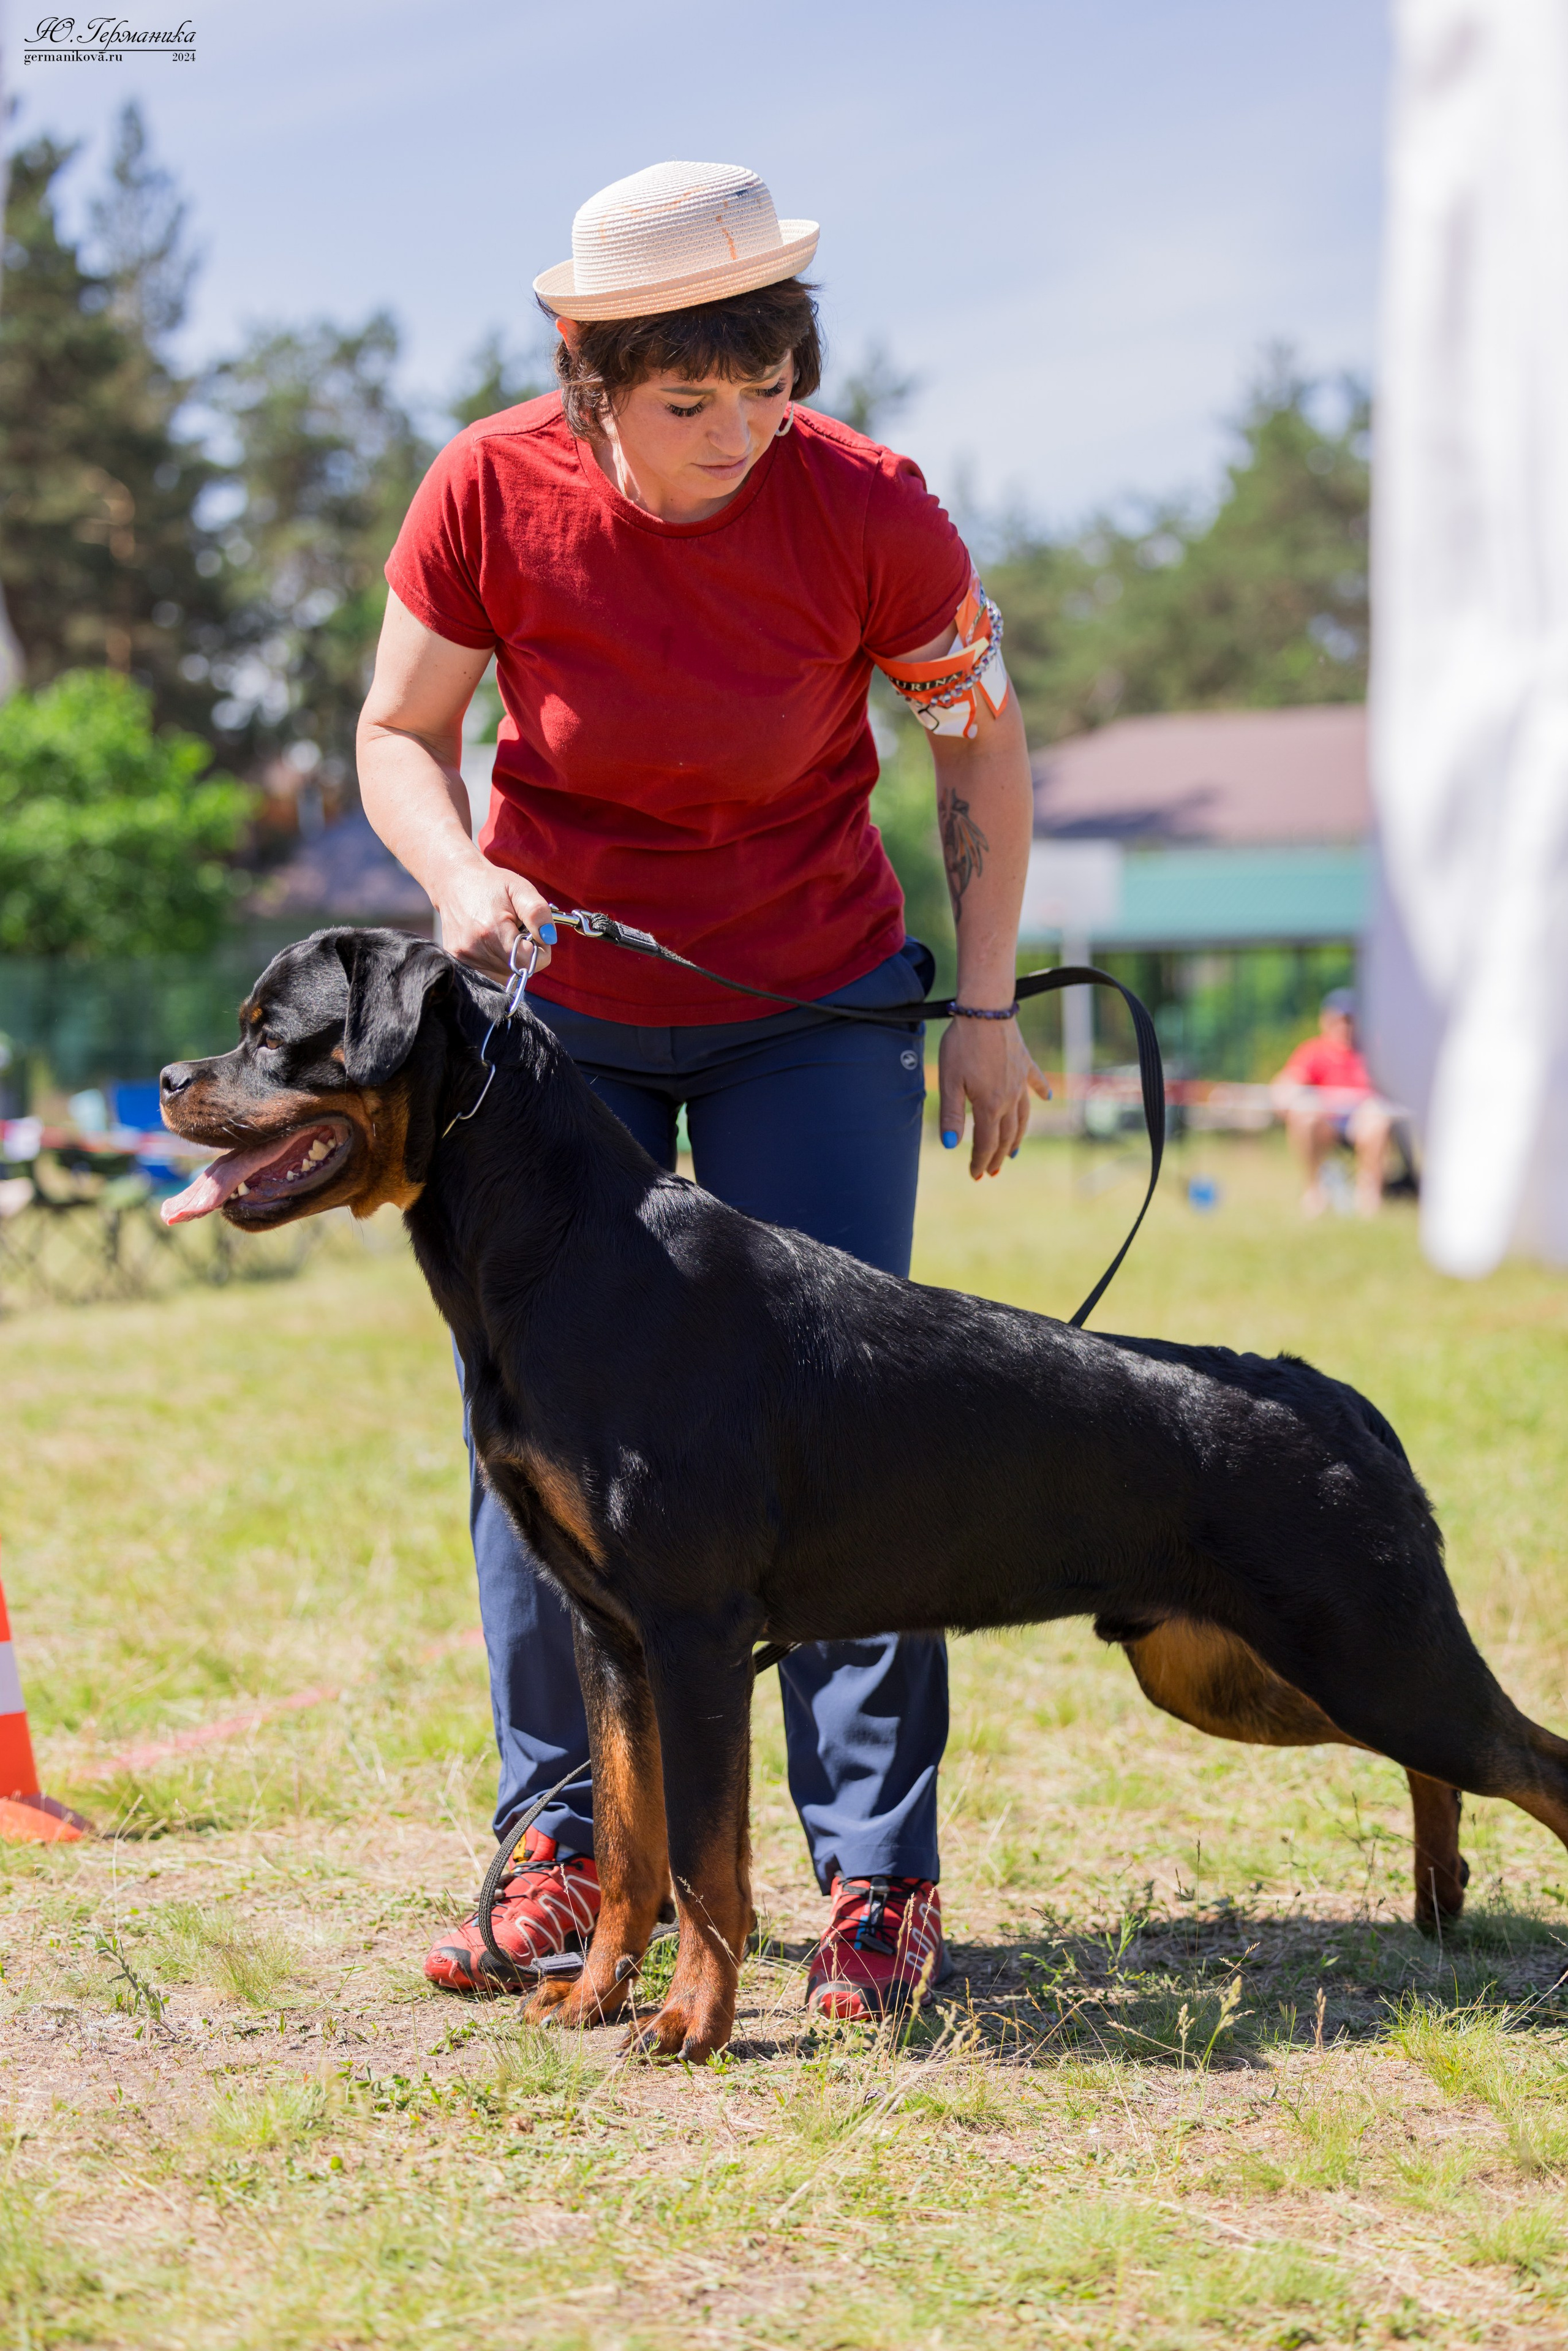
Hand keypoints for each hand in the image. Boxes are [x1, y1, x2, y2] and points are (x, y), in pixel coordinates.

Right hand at [431, 849, 554, 981]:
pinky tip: (492, 943)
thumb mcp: (520, 888)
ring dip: (511, 959)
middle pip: (518, 970)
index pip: (529, 962)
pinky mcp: (457, 960)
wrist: (454, 881)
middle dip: (525, 953)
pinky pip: (489, 975)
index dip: (540, 950)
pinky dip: (497, 964)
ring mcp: (463, 957)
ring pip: (504, 975)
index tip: (534, 932)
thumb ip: (537, 912)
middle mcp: (475, 949)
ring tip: (502, 935)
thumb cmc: (491, 884)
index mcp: (492, 931)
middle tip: (516, 929)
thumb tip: (549, 938)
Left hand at [937, 1016, 1050, 1178]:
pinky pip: (1036, 1082)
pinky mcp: (1025, 1063)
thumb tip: (951, 1145)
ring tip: (1015, 1151)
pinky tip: (1048, 1099)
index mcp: (990, 1105)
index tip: (975, 1175)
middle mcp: (1009, 1098)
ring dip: (1018, 1137)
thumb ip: (952, 1114)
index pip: (986, 1143)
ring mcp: (1020, 1081)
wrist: (985, 1011)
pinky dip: (1042, 1092)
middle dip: (998, 1156)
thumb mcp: (949, 1082)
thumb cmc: (962, 1045)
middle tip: (992, 1170)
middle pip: (1007, 1135)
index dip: (980, 1161)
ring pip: (1023, 1117)